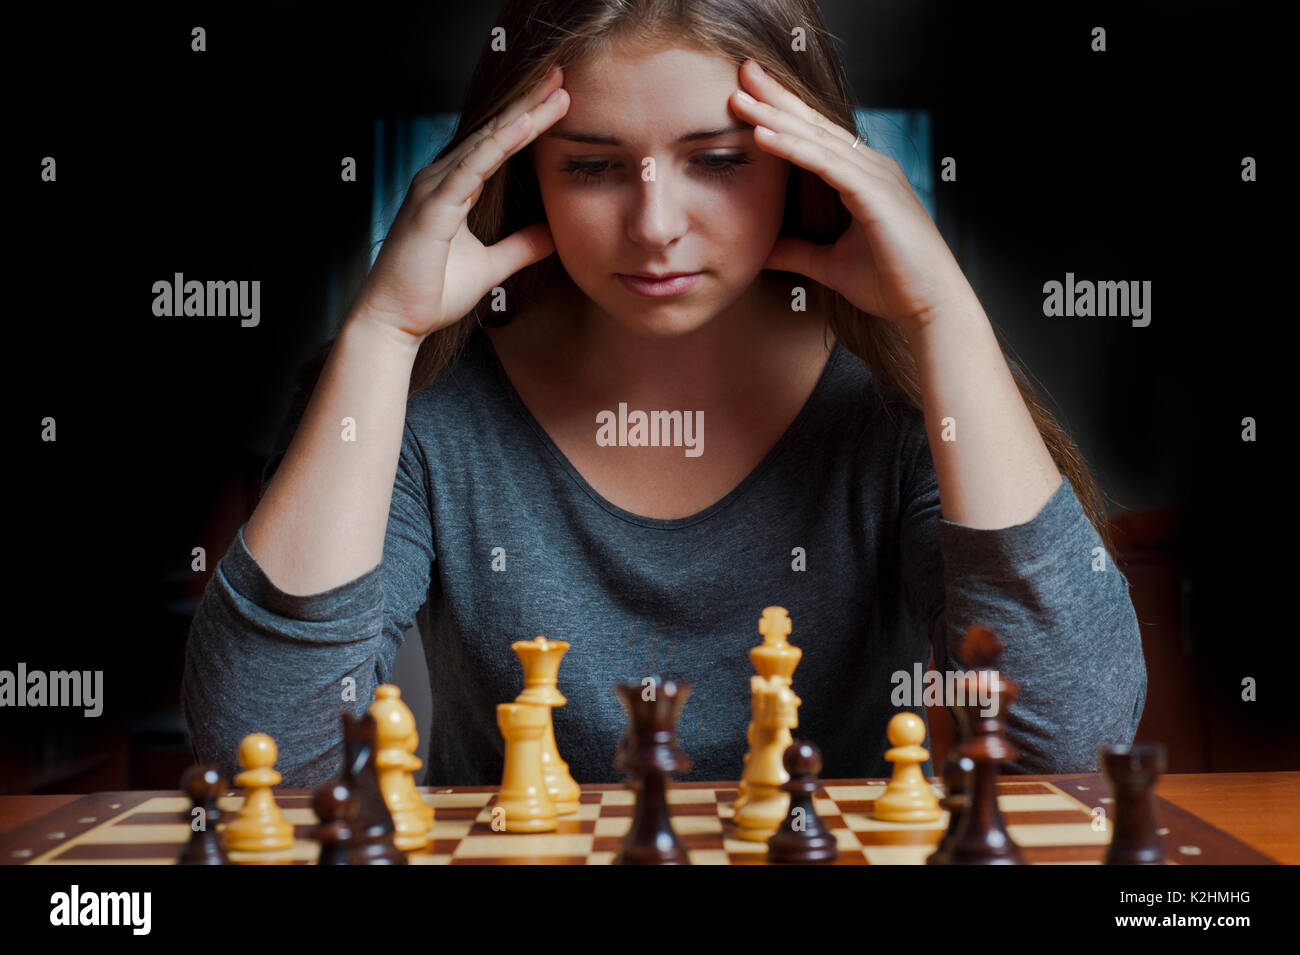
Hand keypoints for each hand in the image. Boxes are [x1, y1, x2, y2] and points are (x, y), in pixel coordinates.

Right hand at [350, 67, 569, 343]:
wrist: (395, 321)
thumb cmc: (431, 293)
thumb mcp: (490, 266)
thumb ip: (520, 247)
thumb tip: (552, 233)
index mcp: (453, 188)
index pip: (497, 145)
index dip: (528, 120)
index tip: (561, 99)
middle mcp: (441, 179)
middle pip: (494, 132)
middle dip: (529, 103)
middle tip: (561, 75)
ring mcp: (433, 189)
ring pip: (486, 142)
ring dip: (522, 115)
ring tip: (554, 90)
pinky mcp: (433, 207)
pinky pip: (472, 168)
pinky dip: (499, 144)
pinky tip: (525, 125)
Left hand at [730, 59, 974, 333]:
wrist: (929, 308)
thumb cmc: (891, 284)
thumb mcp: (829, 265)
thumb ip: (797, 251)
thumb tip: (762, 250)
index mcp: (863, 178)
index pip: (816, 137)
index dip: (783, 113)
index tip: (748, 94)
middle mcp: (872, 168)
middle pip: (815, 125)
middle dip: (777, 98)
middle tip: (742, 71)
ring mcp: (876, 176)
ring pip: (816, 139)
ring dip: (775, 117)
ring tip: (740, 98)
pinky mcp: (875, 193)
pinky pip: (825, 163)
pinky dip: (792, 147)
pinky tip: (762, 135)